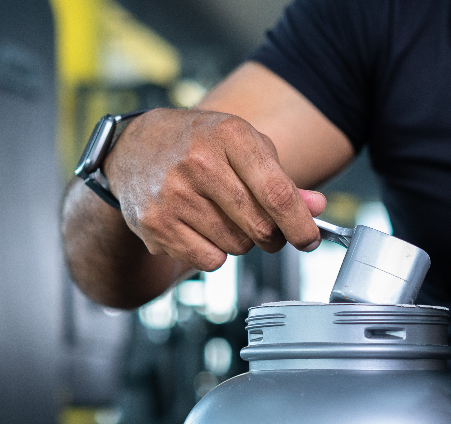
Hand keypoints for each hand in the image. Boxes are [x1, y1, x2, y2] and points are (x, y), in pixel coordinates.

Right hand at [102, 108, 325, 270]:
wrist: (133, 149)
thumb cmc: (200, 146)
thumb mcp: (245, 148)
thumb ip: (283, 181)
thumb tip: (316, 209)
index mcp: (229, 135)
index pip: (277, 193)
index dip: (300, 225)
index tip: (310, 240)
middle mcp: (198, 162)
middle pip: (260, 227)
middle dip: (272, 236)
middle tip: (265, 227)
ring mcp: (172, 195)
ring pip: (236, 247)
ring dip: (239, 241)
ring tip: (220, 215)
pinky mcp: (156, 224)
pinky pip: (210, 261)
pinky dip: (213, 252)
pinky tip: (199, 227)